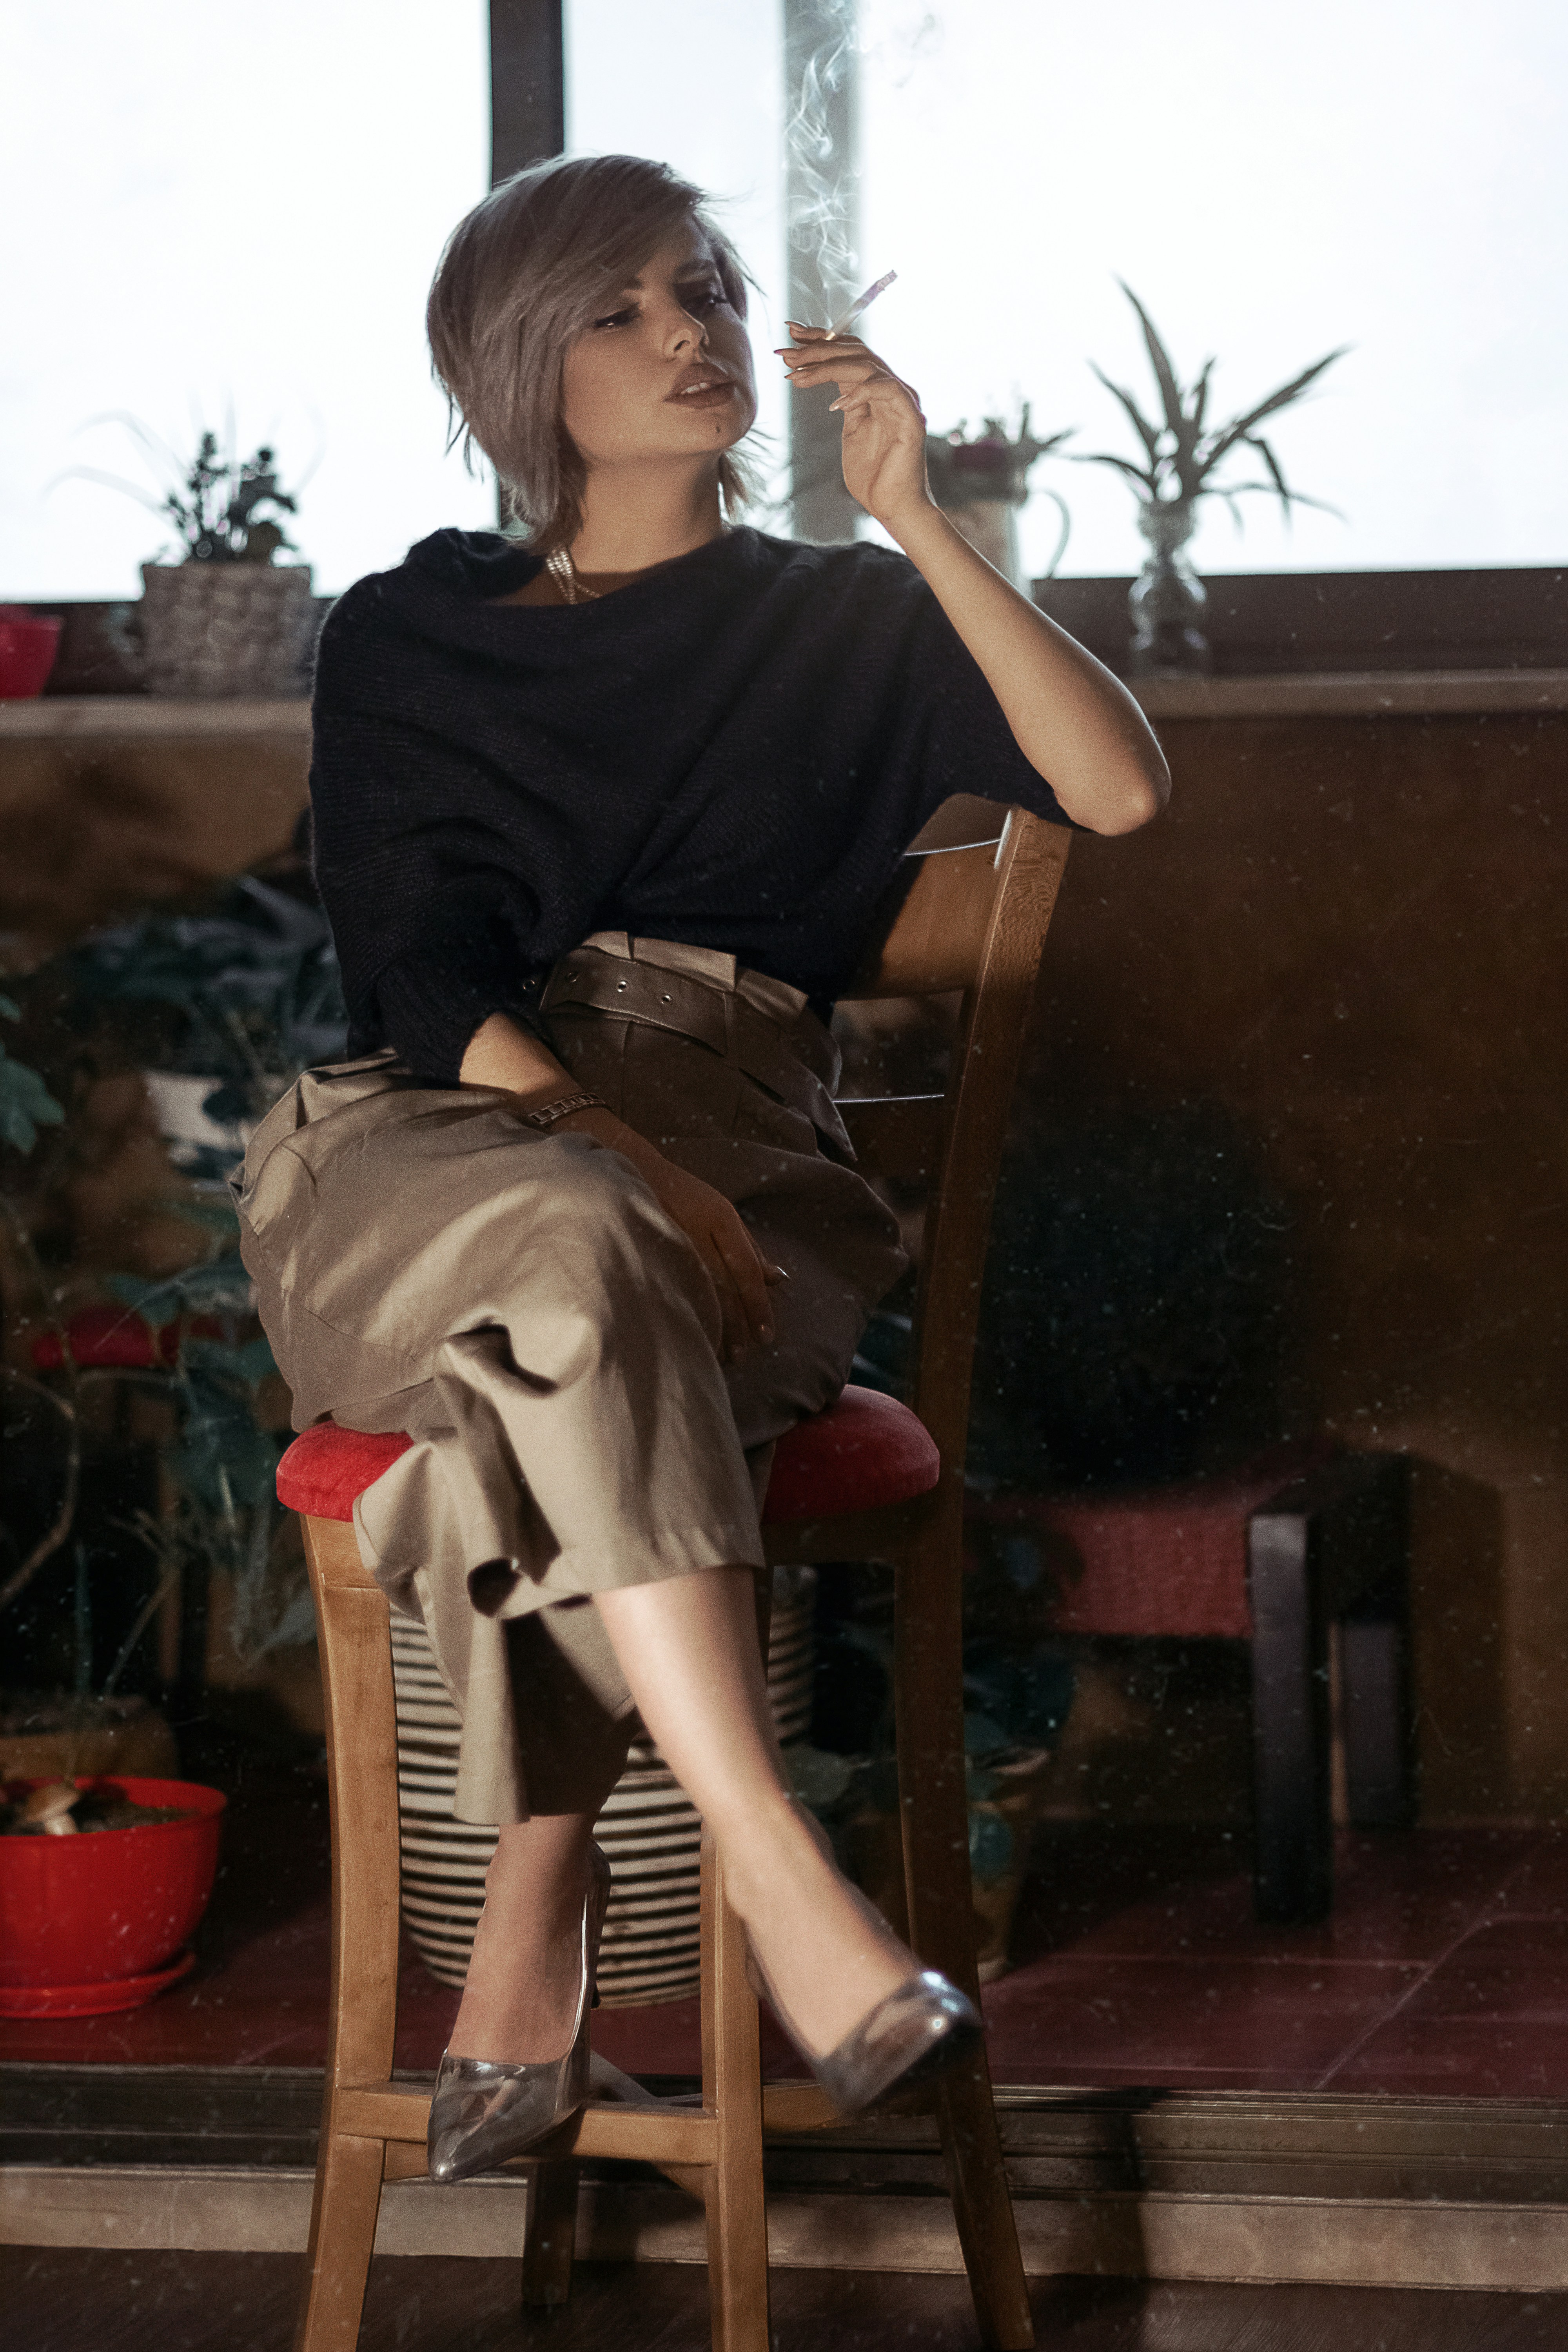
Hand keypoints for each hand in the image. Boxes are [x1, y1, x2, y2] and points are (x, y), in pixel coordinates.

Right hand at [637, 1155, 782, 1362]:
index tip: (766, 1334)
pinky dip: (685, 1312)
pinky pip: (671, 1287)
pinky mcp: (648, 1249)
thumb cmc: (686, 1196)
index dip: (758, 1304)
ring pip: (697, 1290)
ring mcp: (671, 1240)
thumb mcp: (724, 1213)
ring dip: (713, 1325)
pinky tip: (691, 1334)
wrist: (634, 1170)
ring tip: (724, 1354)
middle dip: (737, 1323)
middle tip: (746, 1354)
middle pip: (724, 1285)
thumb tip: (778, 1280)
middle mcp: (698, 1230)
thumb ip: (751, 1248)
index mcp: (721, 1218)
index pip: (746, 1269)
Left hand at [776, 323, 931, 531]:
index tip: (790, 333)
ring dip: (827, 367)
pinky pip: (886, 389)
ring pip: (866, 365)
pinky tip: (836, 404)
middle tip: (786, 354)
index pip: (849, 352)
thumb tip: (818, 375)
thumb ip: (844, 402)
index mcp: (877, 389)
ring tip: (798, 376)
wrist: (892, 506)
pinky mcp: (910, 418)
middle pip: (856, 351)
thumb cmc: (871, 475)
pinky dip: (860, 391)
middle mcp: (891, 388)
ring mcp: (903, 401)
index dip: (821, 339)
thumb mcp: (850, 430)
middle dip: (818, 349)